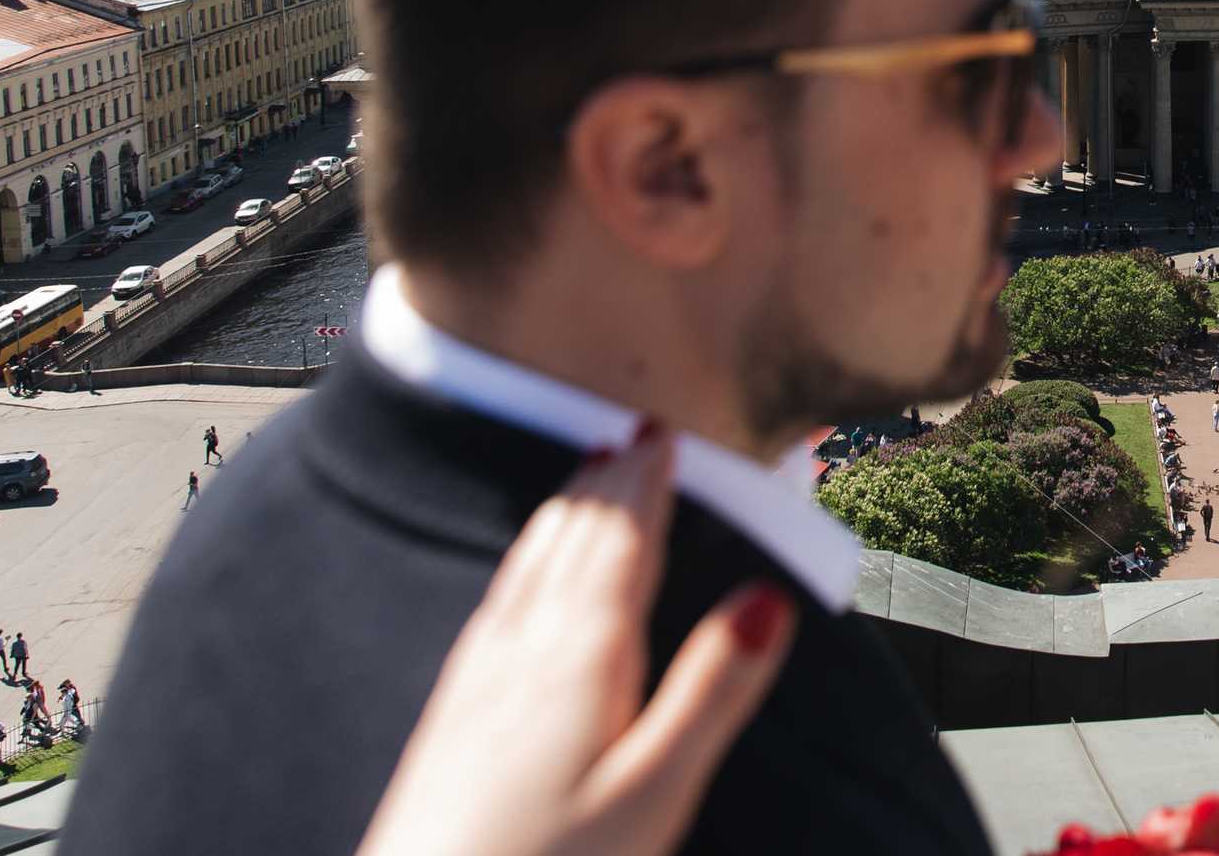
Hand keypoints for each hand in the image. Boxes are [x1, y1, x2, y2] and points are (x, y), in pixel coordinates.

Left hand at [357, 427, 797, 855]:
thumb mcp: (657, 789)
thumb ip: (713, 690)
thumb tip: (765, 599)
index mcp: (583, 655)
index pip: (623, 542)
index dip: (647, 482)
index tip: (665, 430)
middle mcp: (524, 649)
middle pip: (574, 539)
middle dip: (610, 481)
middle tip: (636, 433)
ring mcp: (480, 678)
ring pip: (530, 565)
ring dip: (566, 511)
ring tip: (588, 476)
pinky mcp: (453, 714)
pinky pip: (501, 601)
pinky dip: (528, 561)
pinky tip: (521, 578)